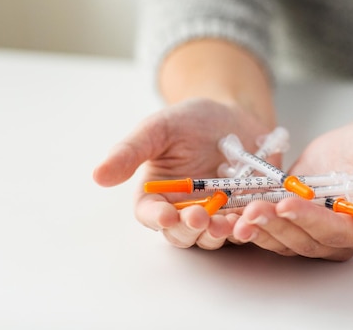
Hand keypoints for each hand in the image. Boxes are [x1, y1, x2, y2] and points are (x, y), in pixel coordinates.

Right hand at [93, 98, 275, 249]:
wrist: (234, 115)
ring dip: (220, 233)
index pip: (150, 215)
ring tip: (228, 223)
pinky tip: (254, 218)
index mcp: (157, 195)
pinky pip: (245, 227)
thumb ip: (131, 150)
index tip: (164, 214)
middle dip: (190, 228)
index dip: (156, 218)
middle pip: (182, 234)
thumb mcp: (159, 128)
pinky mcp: (244, 212)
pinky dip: (249, 226)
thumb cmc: (191, 120)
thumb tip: (98, 175)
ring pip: (213, 236)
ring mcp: (216, 215)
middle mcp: (184, 211)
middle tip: (200, 217)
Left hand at [231, 118, 352, 260]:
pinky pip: (272, 225)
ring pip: (284, 238)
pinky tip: (229, 215)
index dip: (310, 221)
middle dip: (277, 226)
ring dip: (260, 229)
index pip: (336, 231)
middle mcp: (339, 236)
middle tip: (253, 209)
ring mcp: (314, 228)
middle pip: (305, 240)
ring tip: (236, 216)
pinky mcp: (295, 216)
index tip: (287, 204)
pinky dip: (250, 222)